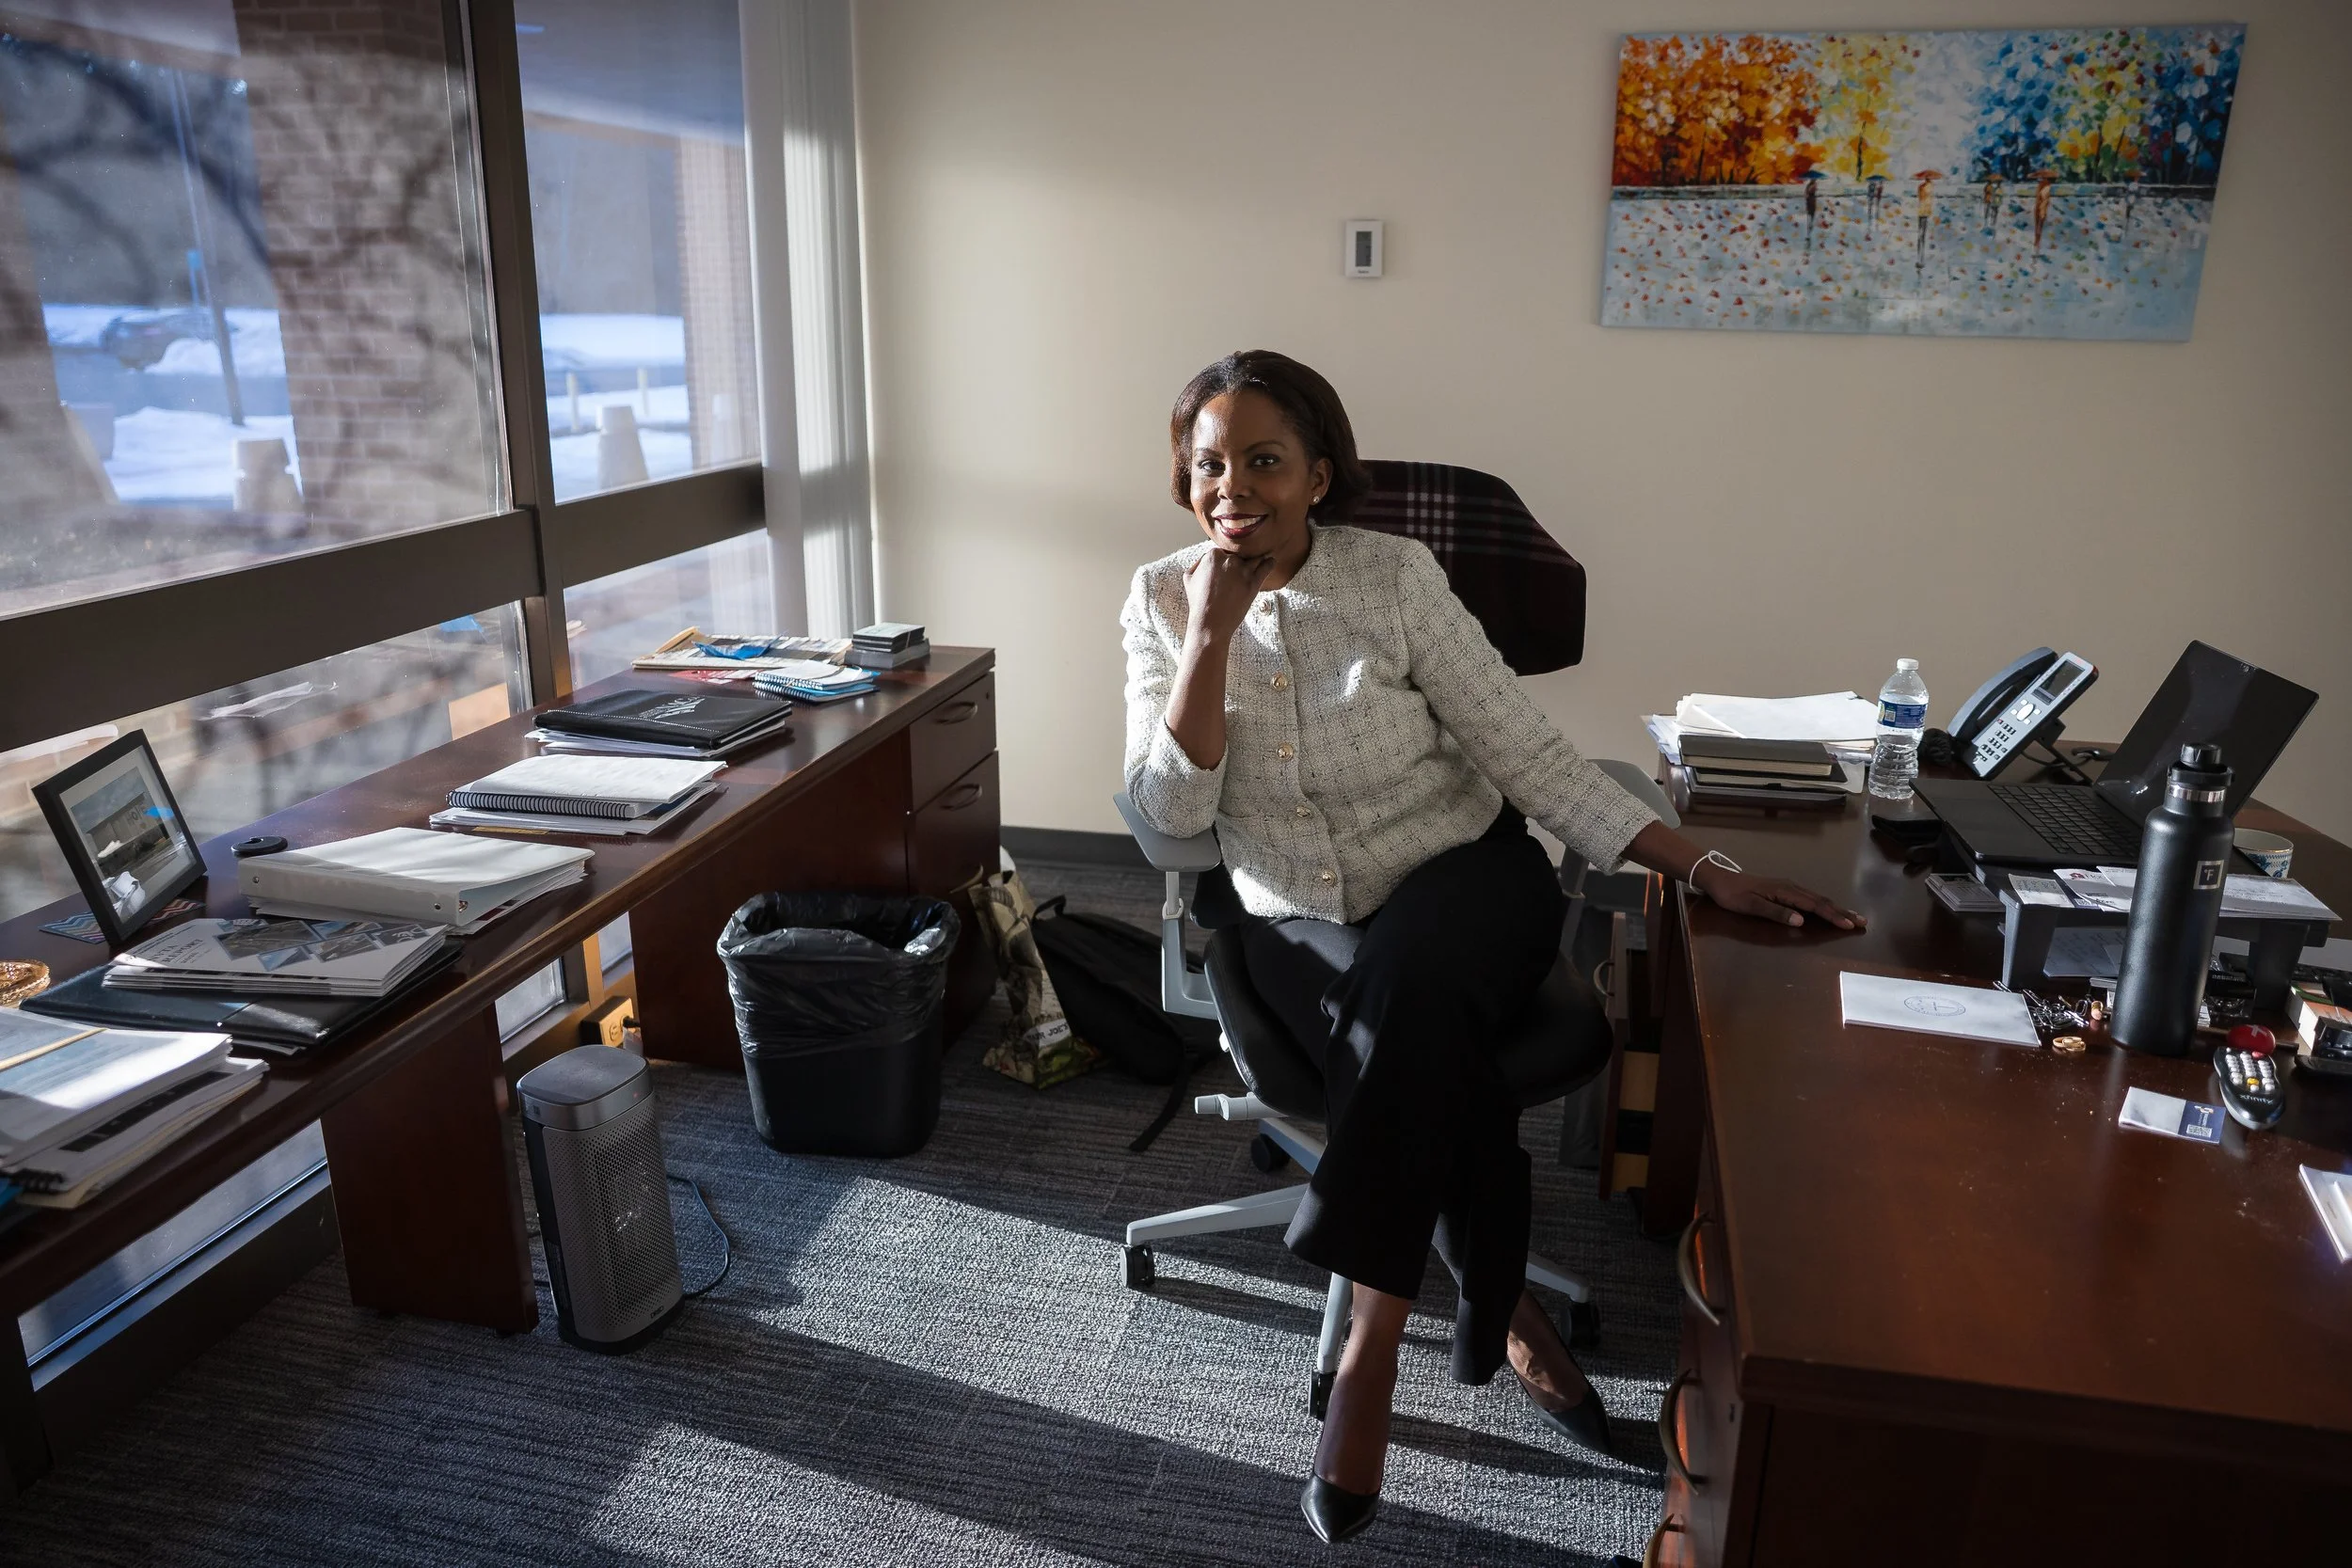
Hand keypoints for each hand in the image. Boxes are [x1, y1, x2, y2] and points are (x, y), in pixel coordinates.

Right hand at [1184, 547, 1272, 645]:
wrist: (1210, 623)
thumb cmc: (1198, 602)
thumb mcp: (1189, 578)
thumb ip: (1199, 563)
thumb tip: (1207, 558)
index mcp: (1213, 555)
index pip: (1225, 550)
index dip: (1227, 560)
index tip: (1228, 569)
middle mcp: (1229, 559)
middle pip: (1240, 553)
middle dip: (1241, 561)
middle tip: (1242, 570)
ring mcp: (1243, 570)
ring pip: (1255, 557)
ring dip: (1258, 559)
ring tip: (1261, 560)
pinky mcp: (1254, 582)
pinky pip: (1267, 565)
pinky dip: (1270, 562)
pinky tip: (1270, 561)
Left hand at [1692, 862, 1865, 930]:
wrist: (1719, 880)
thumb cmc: (1733, 895)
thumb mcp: (1751, 906)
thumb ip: (1776, 913)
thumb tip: (1801, 921)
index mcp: (1785, 891)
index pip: (1815, 906)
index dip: (1833, 916)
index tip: (1849, 926)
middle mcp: (1791, 887)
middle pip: (1821, 901)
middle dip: (1842, 912)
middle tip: (1863, 922)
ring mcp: (1788, 887)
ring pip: (1817, 899)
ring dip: (1836, 908)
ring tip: (1852, 917)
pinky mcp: (1784, 890)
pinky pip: (1809, 898)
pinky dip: (1824, 905)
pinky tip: (1828, 909)